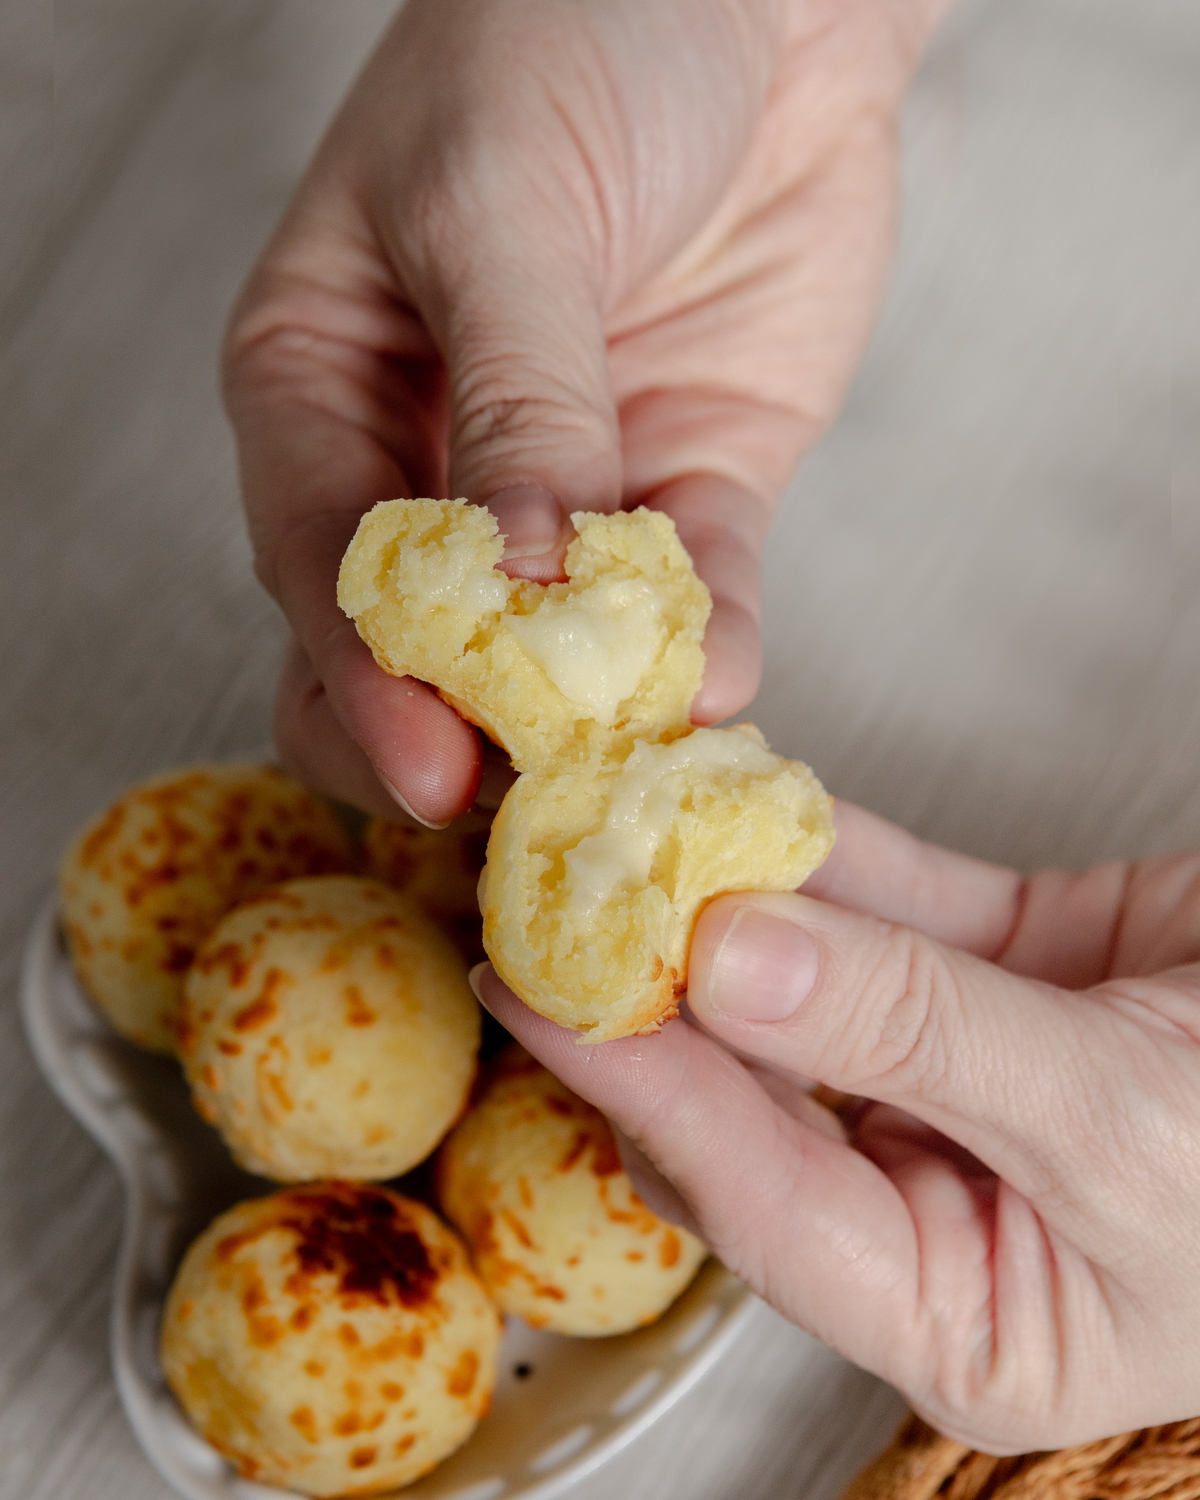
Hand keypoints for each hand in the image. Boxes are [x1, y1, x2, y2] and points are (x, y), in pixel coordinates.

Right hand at [224, 0, 944, 824]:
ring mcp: (566, 493)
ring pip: (560, 657)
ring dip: (596, 720)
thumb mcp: (499, 203)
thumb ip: (511, 399)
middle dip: (462, 736)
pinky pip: (696, 602)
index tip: (430, 770)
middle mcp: (429, 463)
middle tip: (524, 798)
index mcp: (320, 390)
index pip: (320, 568)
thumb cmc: (569, 33)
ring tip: (635, 764)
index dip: (366, 682)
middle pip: (415, 654)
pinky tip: (720, 685)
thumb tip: (515, 584)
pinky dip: (708, 654)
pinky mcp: (691, 492)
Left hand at [477, 799, 1199, 1452]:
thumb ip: (917, 1036)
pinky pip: (892, 896)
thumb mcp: (1125, 1117)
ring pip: (811, 976)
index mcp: (963, 1305)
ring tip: (610, 814)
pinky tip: (739, 784)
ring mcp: (964, 1069)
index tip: (533, 981)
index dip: (636, 1082)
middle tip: (541, 881)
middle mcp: (942, 1192)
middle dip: (653, 981)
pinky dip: (823, 840)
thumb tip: (726, 964)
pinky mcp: (1006, 964)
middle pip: (758, 1085)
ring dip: (722, 891)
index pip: (755, 1191)